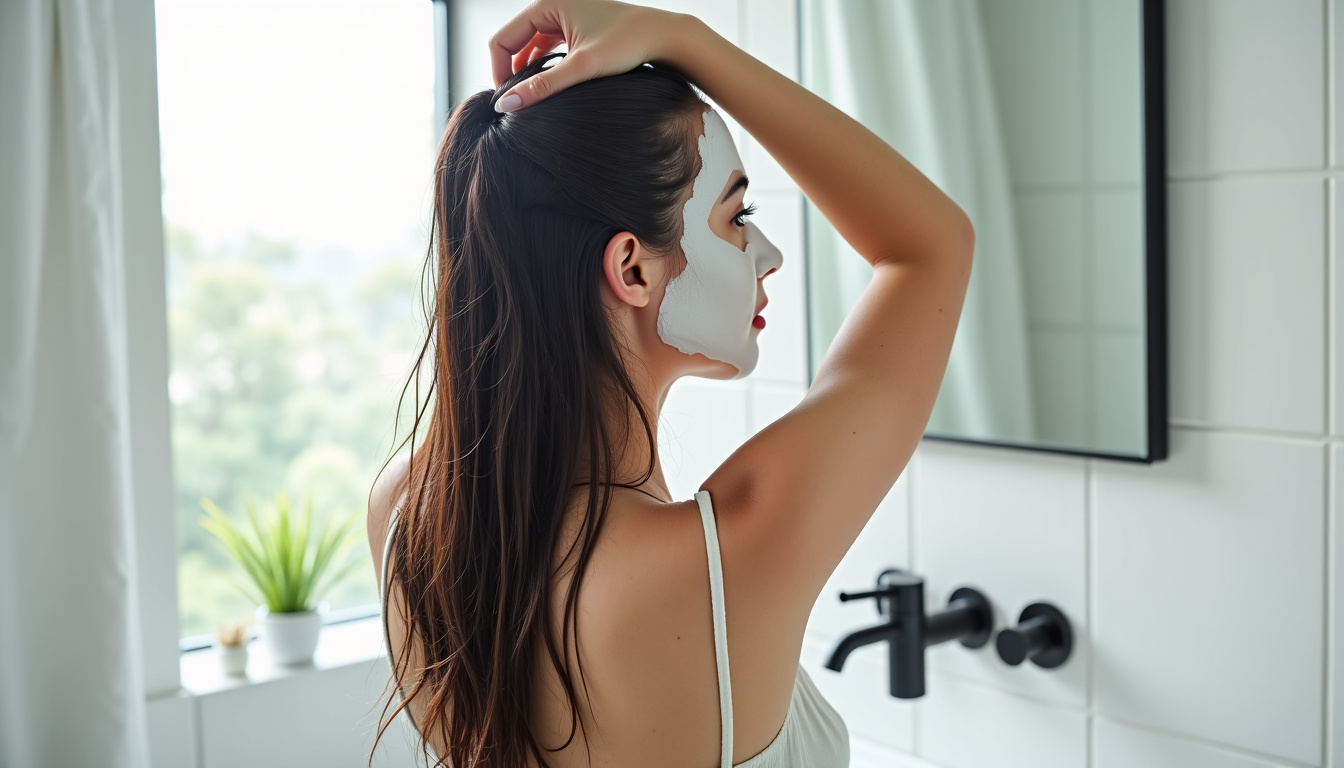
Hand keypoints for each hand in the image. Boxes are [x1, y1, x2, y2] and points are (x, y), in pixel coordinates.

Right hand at [489, 0, 683, 111]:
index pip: (502, 39)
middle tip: (518, 103)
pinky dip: (545, 65)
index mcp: (546, 4)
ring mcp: (565, 14)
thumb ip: (544, 86)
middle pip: (514, 41)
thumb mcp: (583, 67)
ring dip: (528, 70)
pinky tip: (552, 85)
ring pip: (531, 45)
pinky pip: (549, 46)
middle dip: (512, 71)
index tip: (506, 101)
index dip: (497, 71)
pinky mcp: (577, 26)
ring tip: (534, 97)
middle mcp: (553, 4)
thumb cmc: (628, 44)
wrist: (664, 37)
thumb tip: (508, 105)